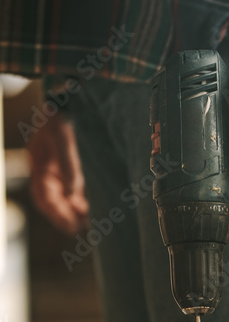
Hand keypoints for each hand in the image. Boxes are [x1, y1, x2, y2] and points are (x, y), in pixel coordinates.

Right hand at [28, 111, 88, 233]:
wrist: (68, 92)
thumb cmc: (61, 114)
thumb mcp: (64, 138)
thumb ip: (69, 165)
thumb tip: (72, 192)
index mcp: (41, 164)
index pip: (44, 197)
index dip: (56, 215)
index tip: (71, 227)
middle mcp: (48, 167)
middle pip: (54, 199)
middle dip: (66, 215)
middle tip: (82, 229)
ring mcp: (59, 164)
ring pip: (65, 193)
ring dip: (76, 208)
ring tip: (91, 221)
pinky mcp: (72, 160)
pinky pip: (75, 184)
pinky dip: (82, 196)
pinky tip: (94, 203)